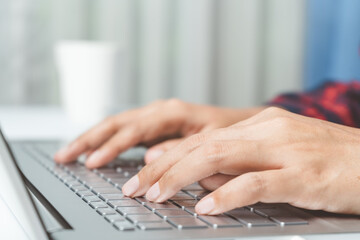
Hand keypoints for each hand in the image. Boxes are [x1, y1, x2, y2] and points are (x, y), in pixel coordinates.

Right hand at [54, 99, 263, 170]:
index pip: (135, 130)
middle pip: (117, 122)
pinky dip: (106, 141)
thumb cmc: (231, 131)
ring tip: (68, 152)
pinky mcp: (155, 126)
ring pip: (117, 124)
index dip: (113, 146)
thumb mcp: (214, 141)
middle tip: (65, 156)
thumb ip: (181, 149)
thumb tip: (149, 159)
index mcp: (173, 112)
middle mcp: (160, 111)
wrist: (241, 123)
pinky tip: (93, 150)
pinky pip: (125, 131)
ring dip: (92, 138)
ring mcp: (156, 117)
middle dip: (89, 139)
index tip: (93, 162)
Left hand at [122, 107, 359, 215]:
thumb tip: (201, 178)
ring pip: (220, 157)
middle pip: (202, 146)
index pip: (202, 139)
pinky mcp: (301, 174)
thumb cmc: (325, 161)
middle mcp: (266, 131)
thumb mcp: (276, 155)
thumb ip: (239, 163)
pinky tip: (205, 207)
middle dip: (163, 167)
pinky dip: (227, 194)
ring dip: (181, 177)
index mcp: (259, 125)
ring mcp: (284, 150)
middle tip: (135, 186)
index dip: (168, 156)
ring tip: (155, 194)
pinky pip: (256, 182)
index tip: (143, 171)